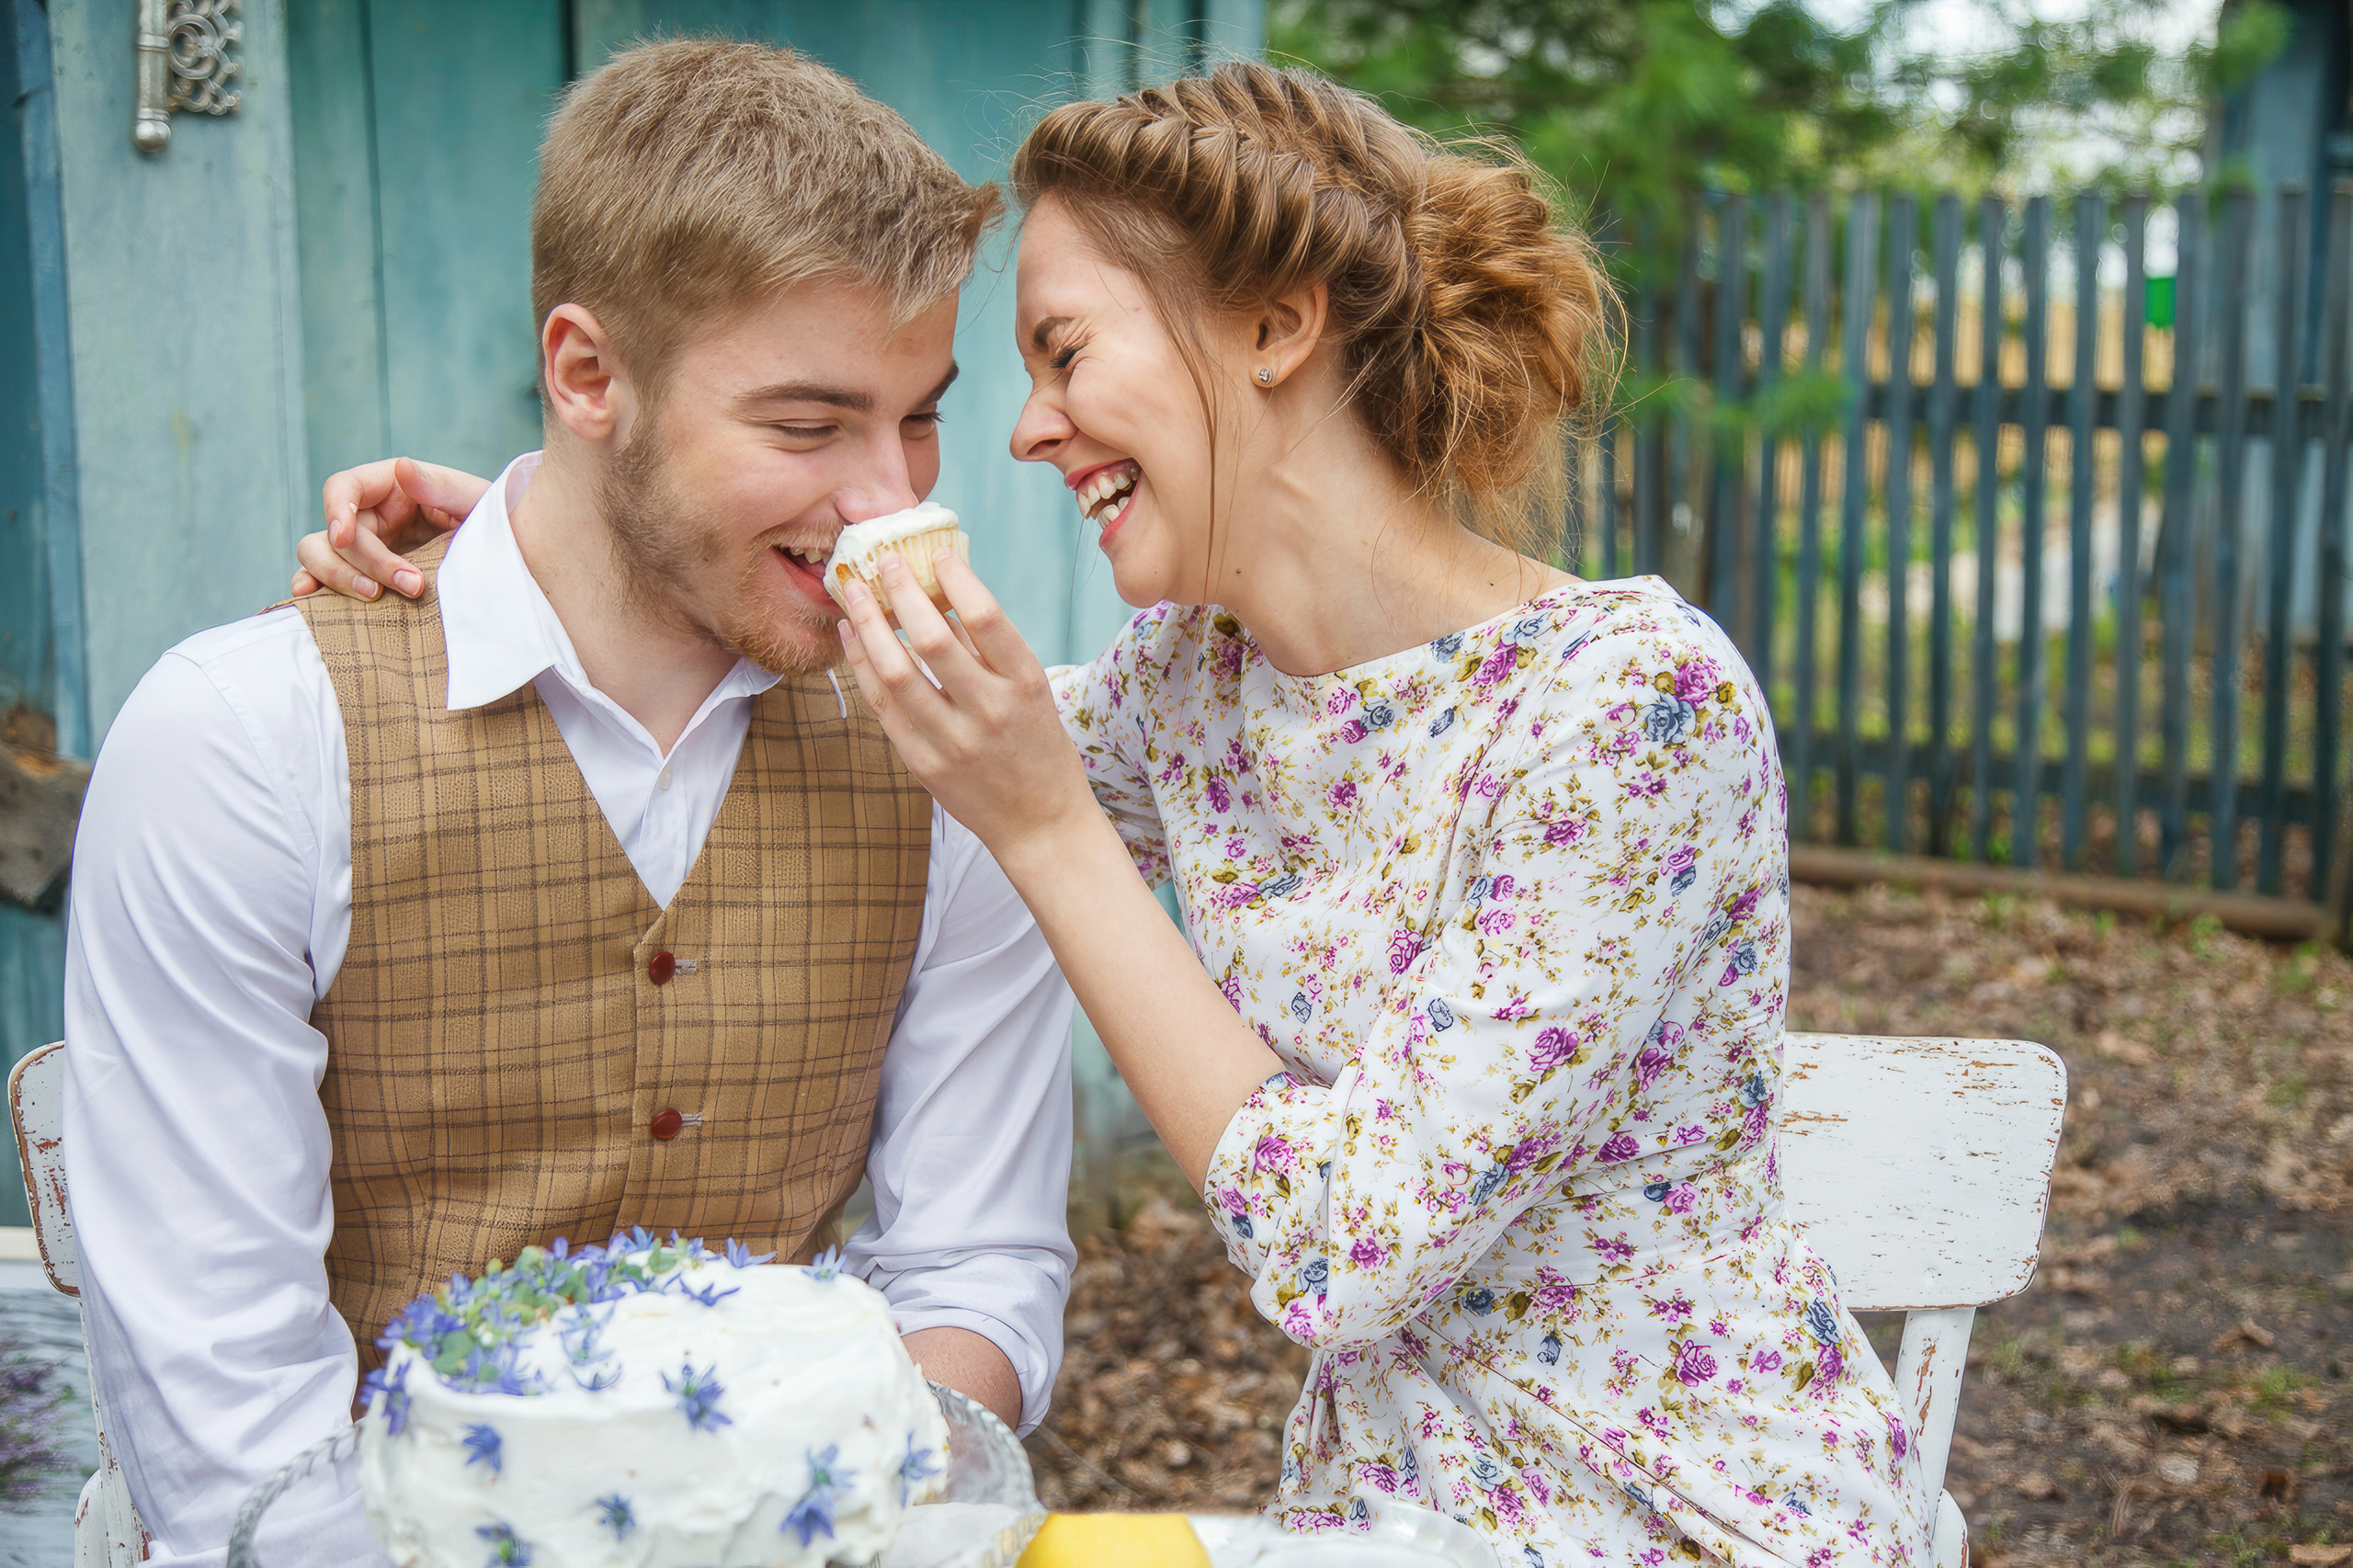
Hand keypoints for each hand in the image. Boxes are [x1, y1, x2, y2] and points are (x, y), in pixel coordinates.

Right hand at [291, 457, 489, 599]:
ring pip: (320, 556)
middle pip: (334, 533)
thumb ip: (441, 486)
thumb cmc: (492, 522)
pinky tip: (311, 599)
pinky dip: (316, 590)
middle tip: (410, 585)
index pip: (344, 488)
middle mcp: (370, 516)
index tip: (345, 537)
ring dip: (339, 579)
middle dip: (363, 562)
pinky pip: (327, 581)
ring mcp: (364, 548)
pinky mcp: (366, 577)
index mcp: (390, 487)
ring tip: (375, 598)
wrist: (505, 560)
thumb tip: (402, 467)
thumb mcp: (476, 501)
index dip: (336, 511)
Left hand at [835, 551, 1093, 857]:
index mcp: (1026, 685)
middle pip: (932, 639)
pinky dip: (862, 666)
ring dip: (868, 624)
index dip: (956, 578)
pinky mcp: (924, 764)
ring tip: (853, 590)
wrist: (1040, 824)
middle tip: (883, 560)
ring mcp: (954, 741)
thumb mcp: (1031, 691)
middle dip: (901, 591)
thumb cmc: (1039, 748)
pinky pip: (882, 707)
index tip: (935, 553)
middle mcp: (991, 712)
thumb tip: (941, 590)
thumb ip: (987, 647)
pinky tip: (852, 636)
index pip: (987, 618)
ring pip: (896, 672)